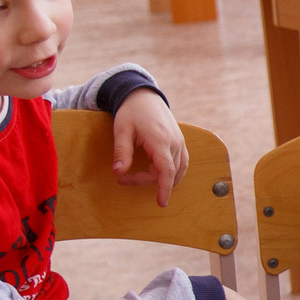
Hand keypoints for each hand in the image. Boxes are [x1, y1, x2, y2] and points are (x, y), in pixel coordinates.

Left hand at [111, 88, 187, 206]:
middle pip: (166, 172)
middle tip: (123, 177)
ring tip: (139, 176)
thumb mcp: (121, 130)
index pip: (166, 170)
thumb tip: (118, 172)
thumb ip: (121, 152)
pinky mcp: (180, 142)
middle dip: (145, 179)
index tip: (161, 203)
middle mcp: (175, 142)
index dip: (164, 188)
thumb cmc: (131, 112)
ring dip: (160, 178)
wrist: (144, 96)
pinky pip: (181, 163)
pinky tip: (158, 174)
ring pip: (176, 170)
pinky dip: (172, 172)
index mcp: (160, 140)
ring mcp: (180, 142)